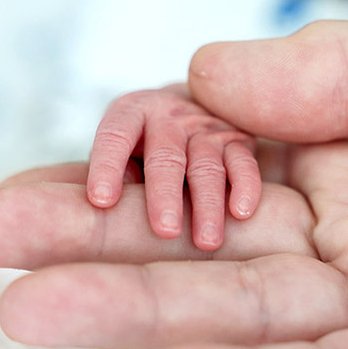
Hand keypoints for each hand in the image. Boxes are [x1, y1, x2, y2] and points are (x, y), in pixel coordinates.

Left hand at [87, 84, 260, 250]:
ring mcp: (206, 127)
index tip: (102, 202)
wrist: (193, 106)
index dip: (107, 167)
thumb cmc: (144, 143)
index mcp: (132, 112)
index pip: (115, 136)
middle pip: (166, 156)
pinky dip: (246, 187)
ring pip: (207, 167)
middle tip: (164, 232)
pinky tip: (242, 213)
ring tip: (206, 242)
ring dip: (207, 206)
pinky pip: (243, 164)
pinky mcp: (238, 140)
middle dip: (165, 195)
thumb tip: (110, 208)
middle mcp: (170, 116)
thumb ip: (115, 173)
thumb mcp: (122, 147)